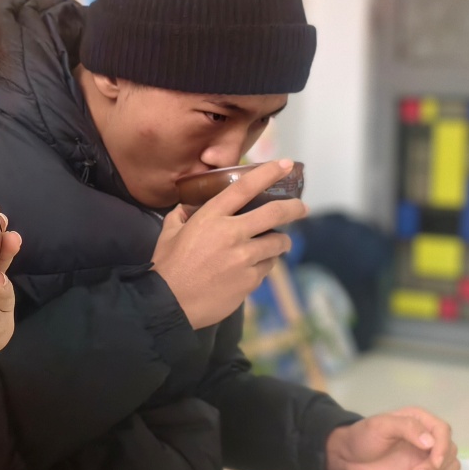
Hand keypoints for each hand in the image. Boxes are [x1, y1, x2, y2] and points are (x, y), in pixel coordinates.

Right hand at [152, 159, 308, 329]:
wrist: (169, 304)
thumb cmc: (167, 266)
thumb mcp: (169, 233)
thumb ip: (181, 215)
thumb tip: (187, 206)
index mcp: (211, 217)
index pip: (245, 188)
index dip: (268, 173)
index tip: (285, 165)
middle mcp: (232, 234)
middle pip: (274, 214)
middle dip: (294, 208)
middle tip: (301, 208)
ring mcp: (244, 258)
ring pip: (277, 243)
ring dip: (280, 241)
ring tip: (278, 243)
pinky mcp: (250, 280)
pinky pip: (267, 267)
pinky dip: (264, 264)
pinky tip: (255, 267)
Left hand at [326, 407, 460, 469]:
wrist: (350, 458)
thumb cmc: (363, 437)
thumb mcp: (381, 426)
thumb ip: (406, 427)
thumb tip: (430, 442)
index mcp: (420, 421)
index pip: (444, 431)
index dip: (443, 447)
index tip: (434, 462)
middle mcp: (428, 438)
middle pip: (451, 452)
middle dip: (436, 467)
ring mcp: (427, 458)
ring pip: (450, 469)